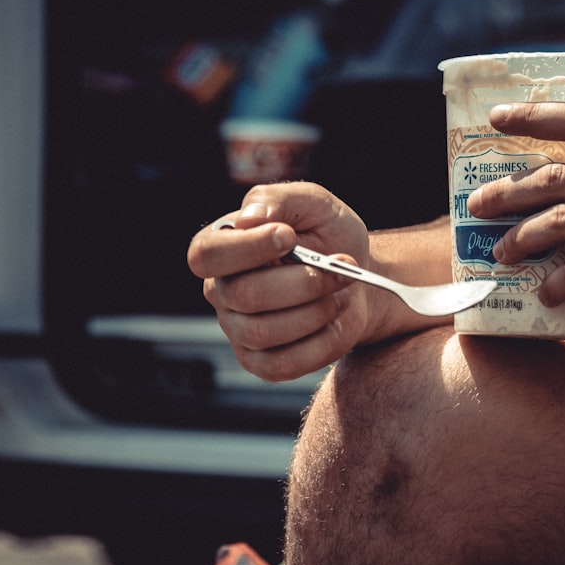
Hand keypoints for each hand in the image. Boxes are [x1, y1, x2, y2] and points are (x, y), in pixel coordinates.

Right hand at [187, 182, 372, 380]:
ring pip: (265, 332)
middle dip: (304, 280)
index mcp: (221, 247)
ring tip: (340, 291)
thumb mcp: (312, 203)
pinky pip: (284, 364)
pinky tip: (335, 320)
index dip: (247, 249)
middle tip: (341, 266)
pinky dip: (321, 342)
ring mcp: (238, 331)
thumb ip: (278, 200)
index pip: (207, 255)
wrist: (357, 277)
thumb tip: (249, 219)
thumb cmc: (327, 236)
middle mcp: (221, 292)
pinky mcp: (261, 363)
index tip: (289, 236)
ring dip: (316, 310)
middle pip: (245, 295)